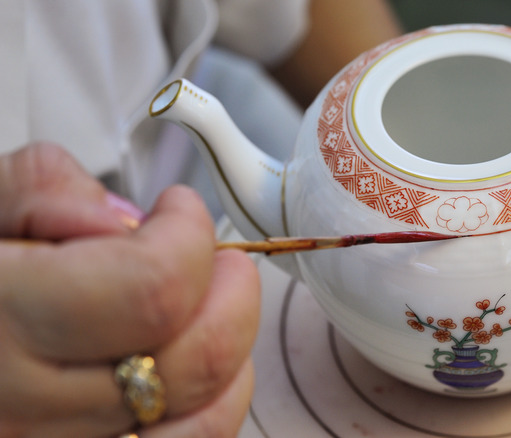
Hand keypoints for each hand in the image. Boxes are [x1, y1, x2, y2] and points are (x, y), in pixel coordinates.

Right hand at [0, 142, 260, 436]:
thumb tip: (125, 223)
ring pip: (204, 415)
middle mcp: (22, 407)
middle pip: (192, 359)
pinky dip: (217, 401)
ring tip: (208, 306)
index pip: (151, 288)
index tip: (177, 209)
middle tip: (218, 257)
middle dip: (230, 290)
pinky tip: (197, 360)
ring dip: (230, 347)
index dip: (188, 235)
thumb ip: (43, 190)